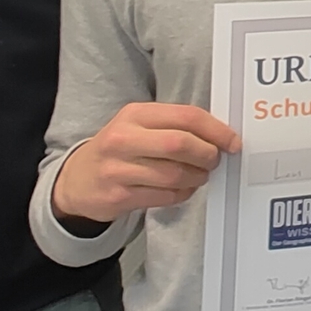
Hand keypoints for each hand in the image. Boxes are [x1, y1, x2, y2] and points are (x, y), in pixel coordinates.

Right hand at [51, 102, 239, 223]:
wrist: (77, 181)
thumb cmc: (119, 150)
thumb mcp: (139, 126)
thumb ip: (174, 125)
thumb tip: (220, 135)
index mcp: (134, 114)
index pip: (186, 116)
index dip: (216, 130)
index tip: (232, 141)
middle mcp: (123, 139)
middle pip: (181, 144)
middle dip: (207, 154)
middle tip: (215, 160)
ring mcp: (118, 169)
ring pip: (175, 174)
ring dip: (197, 177)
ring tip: (200, 175)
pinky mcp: (118, 196)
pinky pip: (165, 195)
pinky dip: (183, 193)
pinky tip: (183, 188)